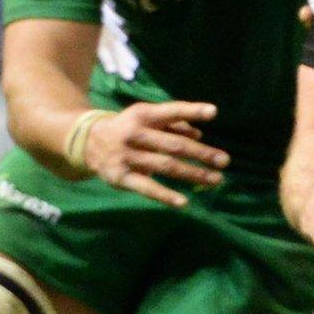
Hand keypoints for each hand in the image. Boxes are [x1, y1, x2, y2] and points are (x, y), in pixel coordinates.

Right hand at [85, 102, 229, 207]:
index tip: (214, 113)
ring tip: (216, 180)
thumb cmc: (129, 128)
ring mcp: (127, 156)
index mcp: (143, 115)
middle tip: (224, 161)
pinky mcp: (121, 177)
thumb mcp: (146, 119)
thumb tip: (198, 134)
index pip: (171, 112)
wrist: (88, 142)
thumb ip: (172, 124)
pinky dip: (165, 196)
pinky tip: (184, 203)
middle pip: (174, 145)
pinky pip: (146, 188)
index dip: (192, 111)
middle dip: (201, 154)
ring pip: (166, 166)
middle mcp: (135, 134)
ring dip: (193, 174)